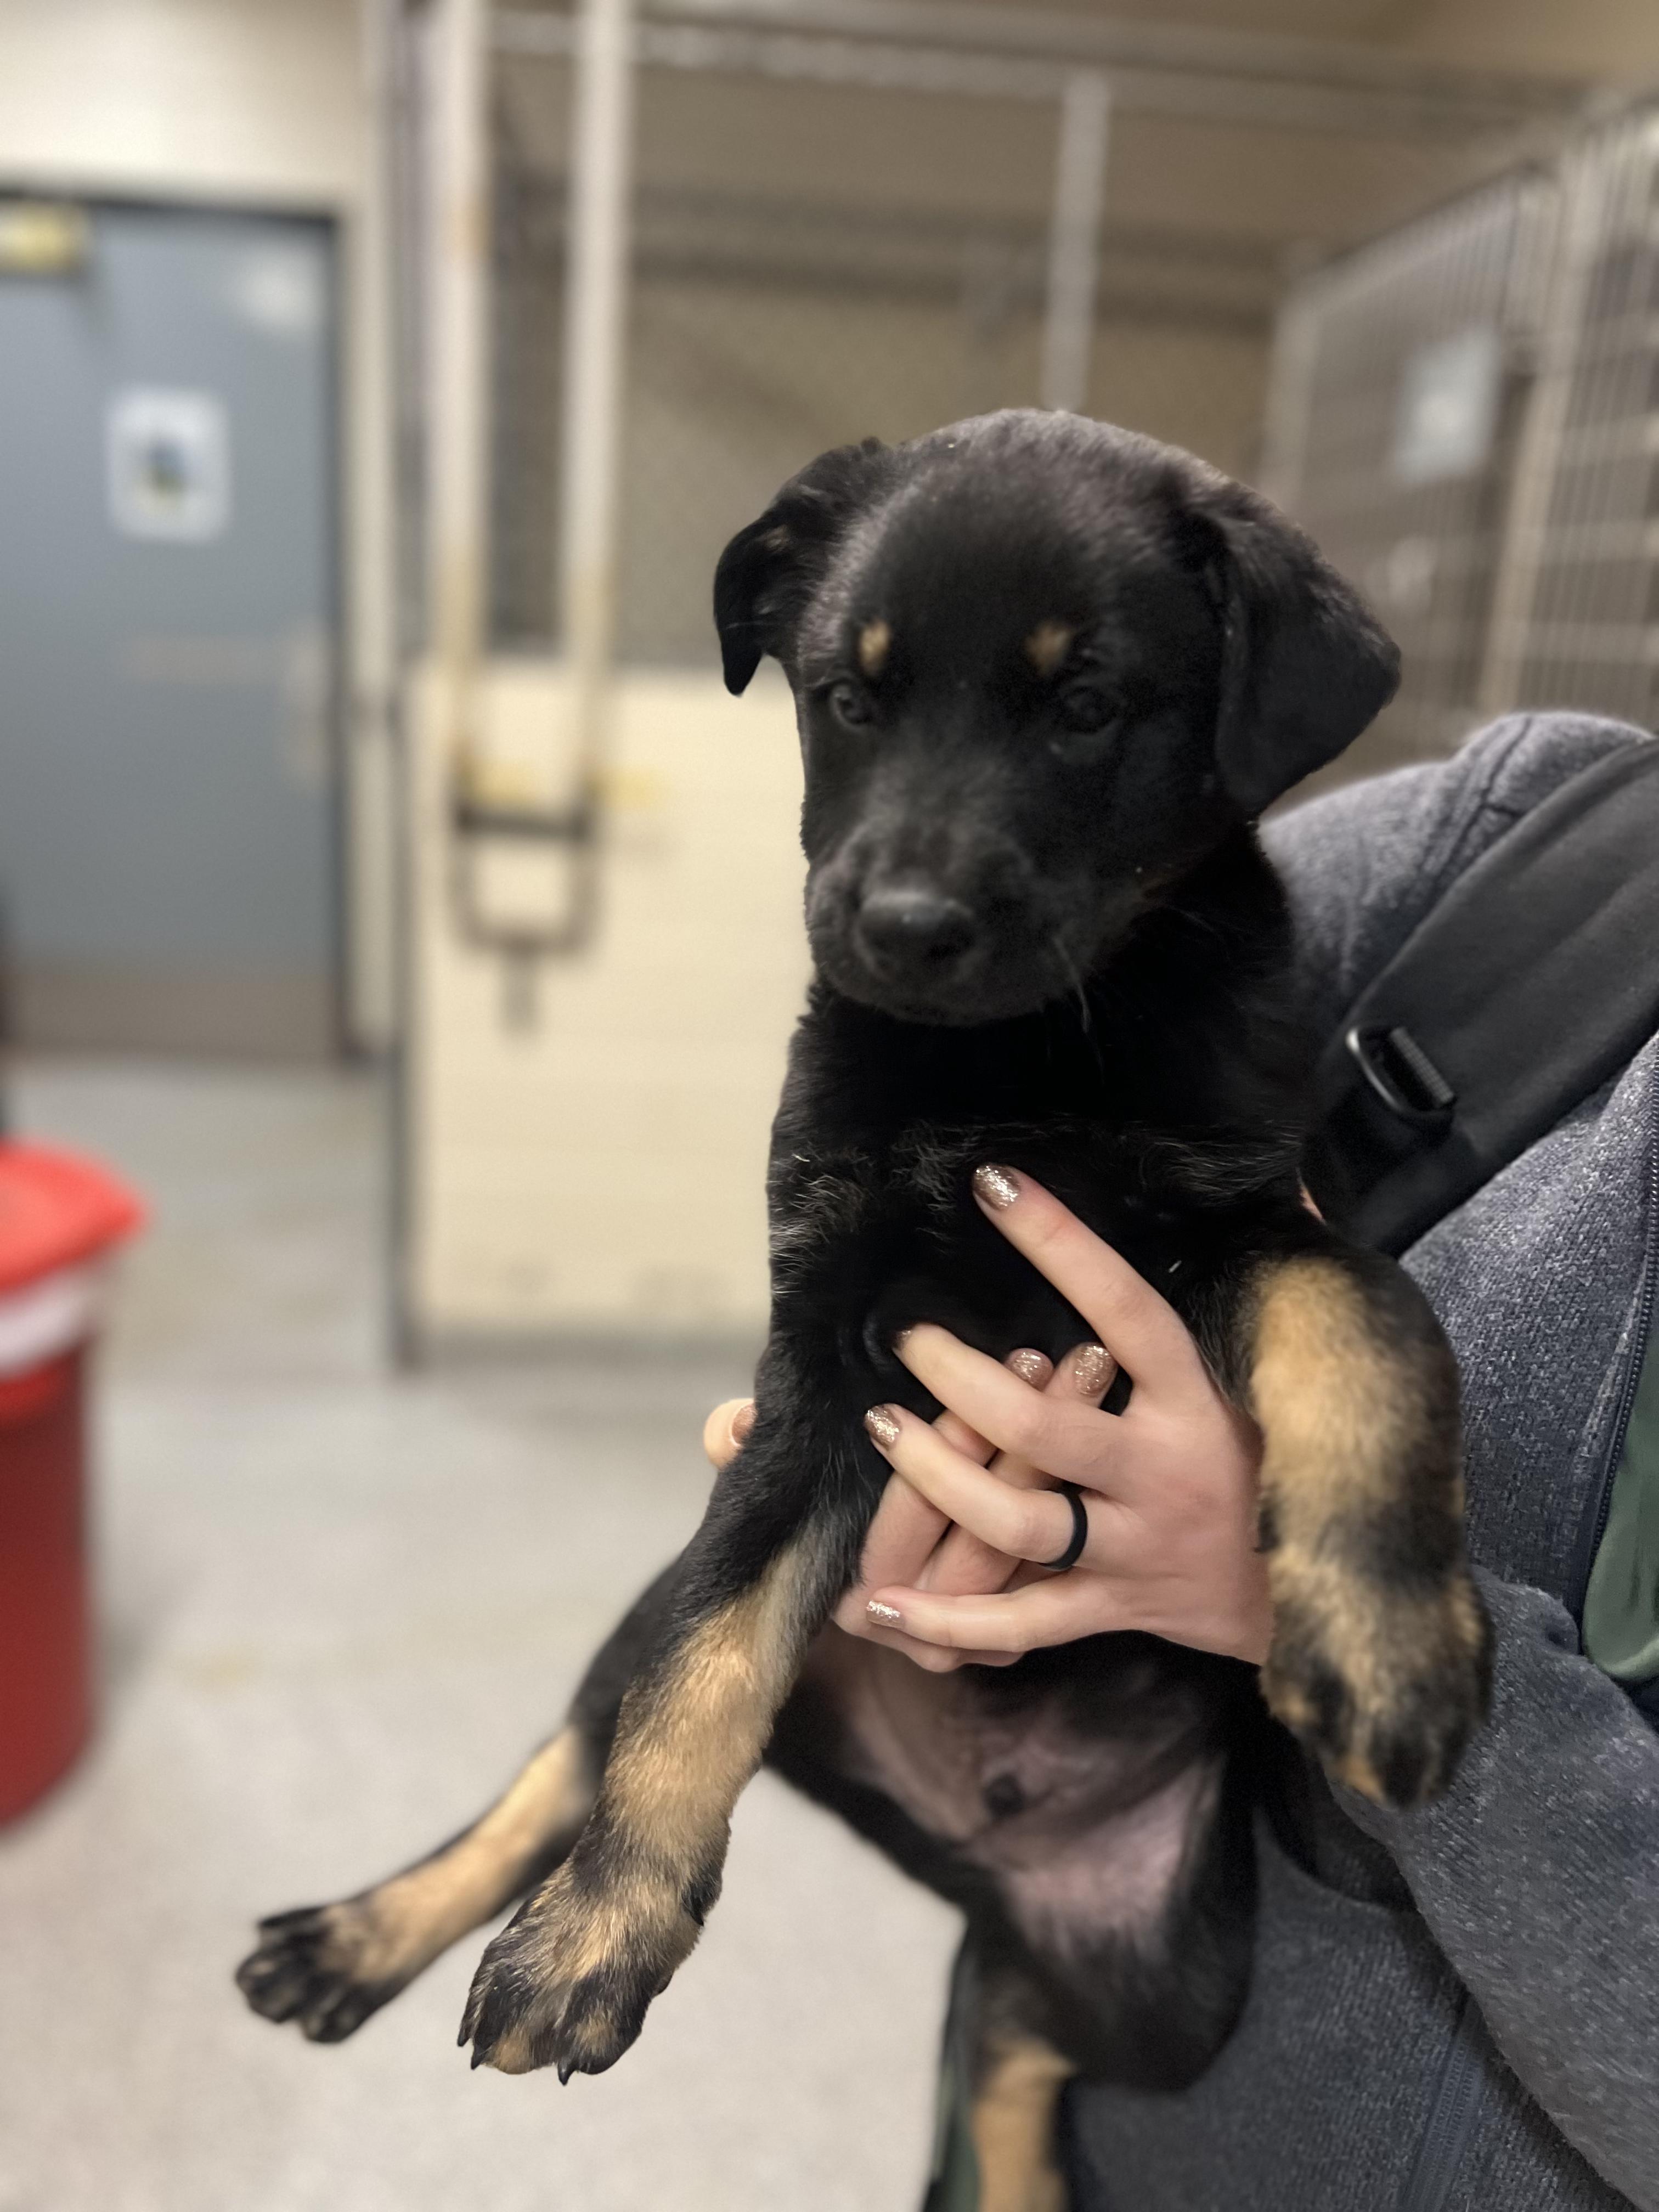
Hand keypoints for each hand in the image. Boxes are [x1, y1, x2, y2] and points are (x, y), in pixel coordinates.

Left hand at [702, 1167, 1270, 1673]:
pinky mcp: (1114, 1609)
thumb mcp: (1297, 1371)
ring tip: (882, 1427)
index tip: (994, 1187)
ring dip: (939, 1481)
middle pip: (1045, 1432)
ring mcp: (1134, 1548)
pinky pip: (1022, 1625)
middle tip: (908, 1339)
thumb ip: (1278, 1283)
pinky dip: (951, 1622)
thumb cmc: (1299, 1461)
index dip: (1062, 1245)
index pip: (1125, 1309)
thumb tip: (1296, 1187)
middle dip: (965, 1384)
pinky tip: (880, 1603)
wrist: (1340, 1601)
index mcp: (1201, 1402)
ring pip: (1019, 1525)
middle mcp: (1163, 1475)